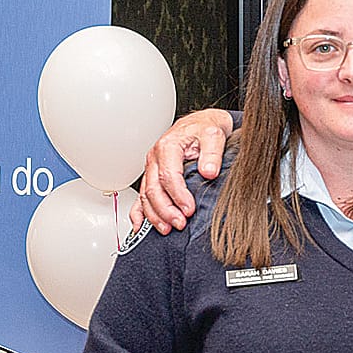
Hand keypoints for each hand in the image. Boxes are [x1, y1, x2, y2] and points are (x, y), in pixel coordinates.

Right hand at [131, 109, 234, 233]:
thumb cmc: (205, 129)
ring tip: (167, 229)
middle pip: (153, 189)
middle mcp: (155, 158)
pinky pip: (140, 196)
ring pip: (145, 195)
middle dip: (165, 210)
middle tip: (180, 223)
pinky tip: (139, 226)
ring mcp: (152, 168)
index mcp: (168, 147)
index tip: (189, 209)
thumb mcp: (214, 135)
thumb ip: (212, 153)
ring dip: (154, 215)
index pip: (168, 176)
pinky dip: (138, 212)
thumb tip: (210, 171)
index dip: (178, 196)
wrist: (201, 124)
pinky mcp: (152, 175)